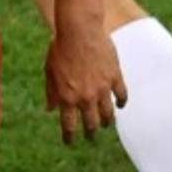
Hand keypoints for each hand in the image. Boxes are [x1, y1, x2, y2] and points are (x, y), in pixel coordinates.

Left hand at [44, 25, 126, 143]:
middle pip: (91, 123)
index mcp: (67, 96)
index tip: (69, 142)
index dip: (69, 136)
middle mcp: (86, 96)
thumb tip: (49, 109)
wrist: (79, 30)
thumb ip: (51, 91)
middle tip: (90, 136)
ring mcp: (103, 88)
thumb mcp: (49, 70)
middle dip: (90, 132)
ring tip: (105, 124)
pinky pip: (122, 96)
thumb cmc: (59, 48)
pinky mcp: (115, 77)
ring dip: (106, 121)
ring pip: (108, 114)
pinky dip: (122, 103)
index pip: (69, 125)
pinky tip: (120, 106)